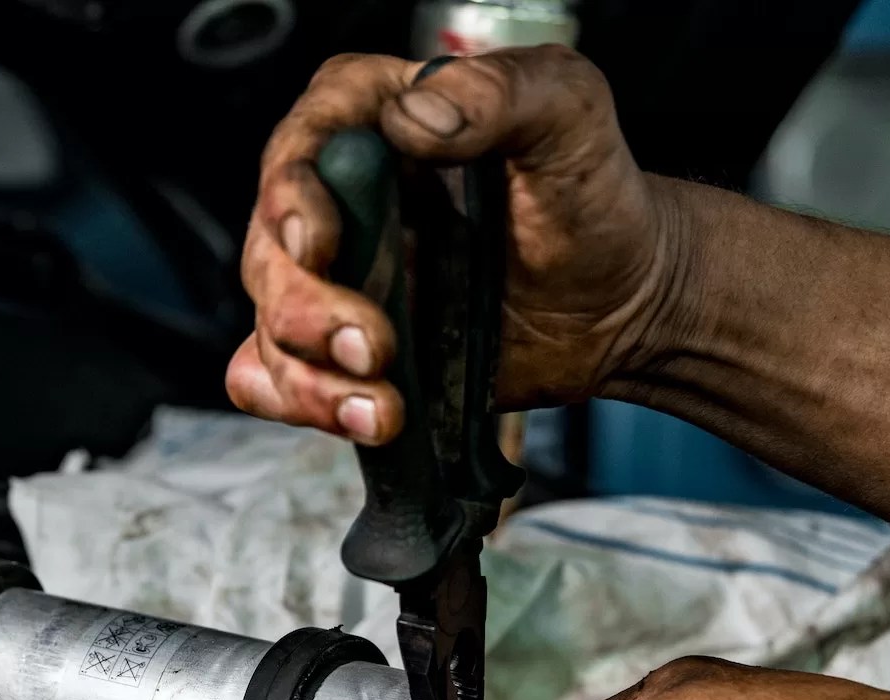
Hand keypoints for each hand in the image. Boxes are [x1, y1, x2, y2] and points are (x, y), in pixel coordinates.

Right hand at [226, 45, 682, 443]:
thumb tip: (416, 119)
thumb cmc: (593, 199)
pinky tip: (363, 417)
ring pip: (269, 328)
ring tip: (385, 409)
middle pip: (271, 254)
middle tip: (375, 348)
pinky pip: (272, 379)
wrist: (620, 303)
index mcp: (374, 121)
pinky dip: (300, 404)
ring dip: (312, 381)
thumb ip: (501, 92)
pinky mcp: (335, 349)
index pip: (299, 147)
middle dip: (308, 313)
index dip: (290, 198)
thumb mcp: (569, 114)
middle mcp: (336, 200)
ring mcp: (332, 281)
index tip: (322, 245)